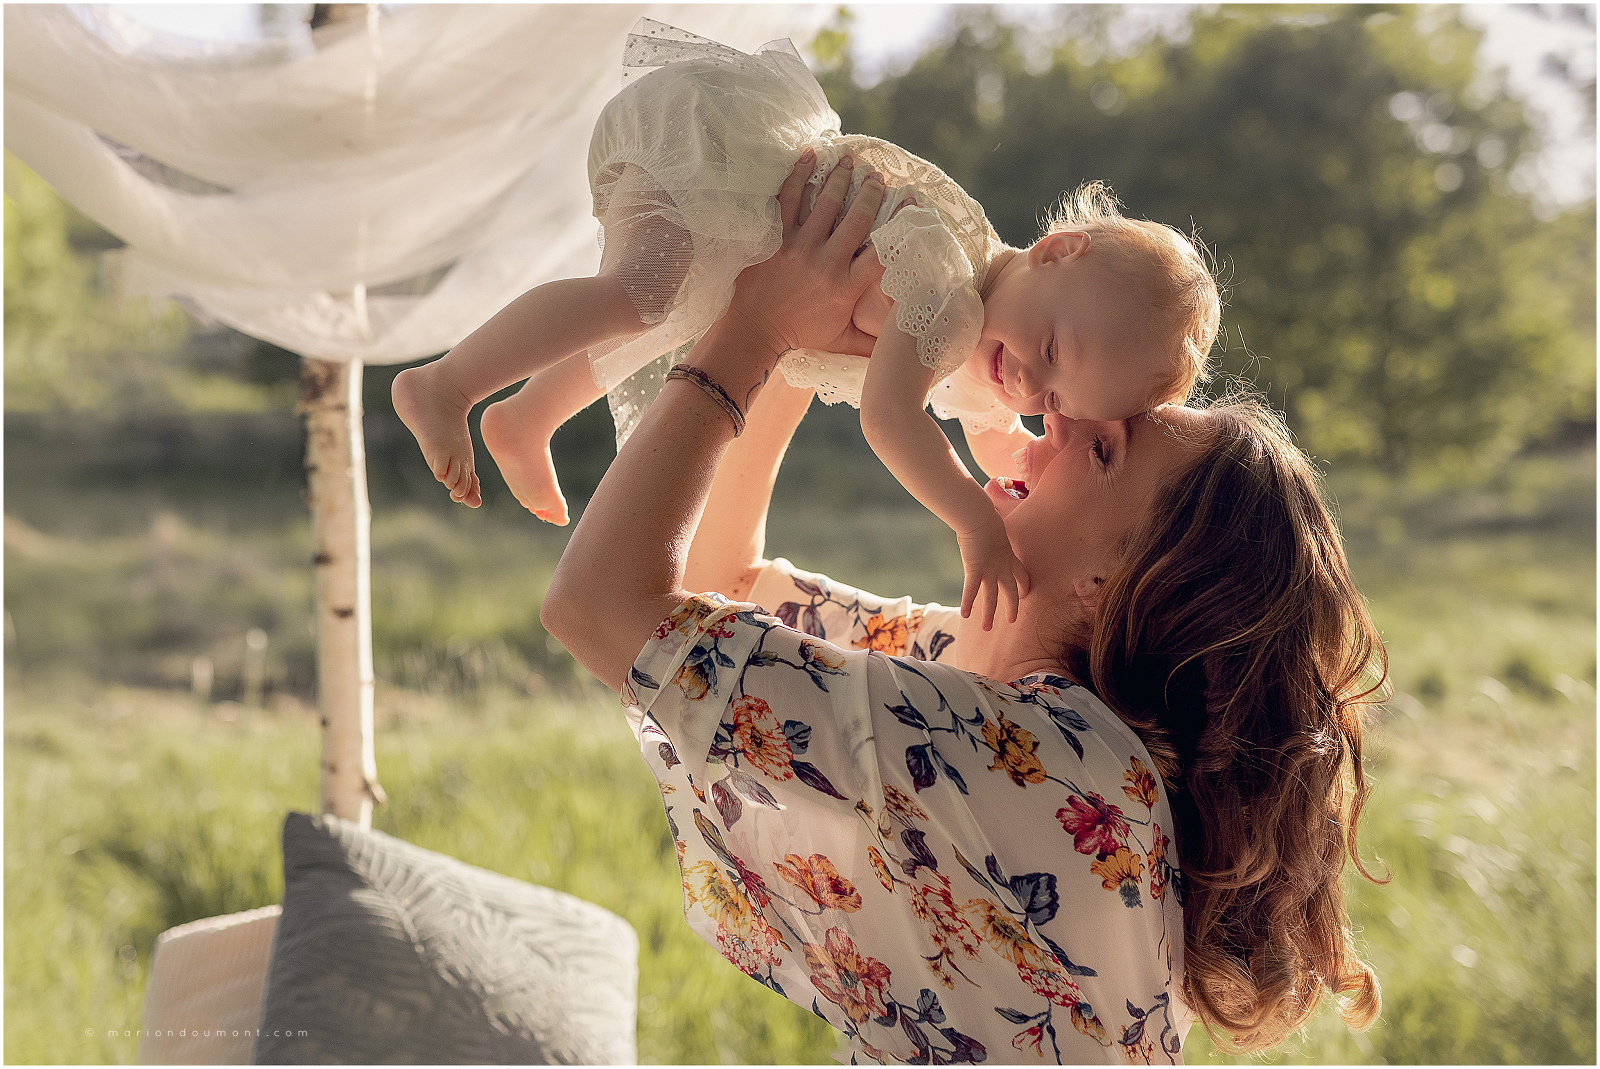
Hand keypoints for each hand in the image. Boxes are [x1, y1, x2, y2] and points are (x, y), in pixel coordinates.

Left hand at [727, 151, 888, 361]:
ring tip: (850, 159)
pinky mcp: (774, 238)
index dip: (901, 224)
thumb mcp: (842, 342)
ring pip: (825, 202)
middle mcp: (826, 263)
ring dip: (840, 177)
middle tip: (877, 176)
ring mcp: (798, 247)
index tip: (911, 203)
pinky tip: (810, 156)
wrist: (753, 331)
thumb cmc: (800, 335)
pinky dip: (799, 175)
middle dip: (870, 192)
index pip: (883, 251)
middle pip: (857, 218)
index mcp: (847, 287)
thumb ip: (873, 342)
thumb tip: (903, 344)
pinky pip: (787, 199)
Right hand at [956, 512, 1030, 630]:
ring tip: (987, 628)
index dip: (1024, 585)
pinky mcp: (975, 570)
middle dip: (1012, 607)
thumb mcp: (995, 524)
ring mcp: (990, 570)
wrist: (979, 517)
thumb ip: (994, 530)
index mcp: (1009, 555)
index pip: (1021, 574)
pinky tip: (965, 616)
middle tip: (1012, 620)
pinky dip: (967, 604)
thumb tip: (988, 524)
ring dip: (989, 614)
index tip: (1025, 594)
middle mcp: (1002, 566)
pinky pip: (972, 591)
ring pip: (991, 598)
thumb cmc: (984, 515)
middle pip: (1010, 591)